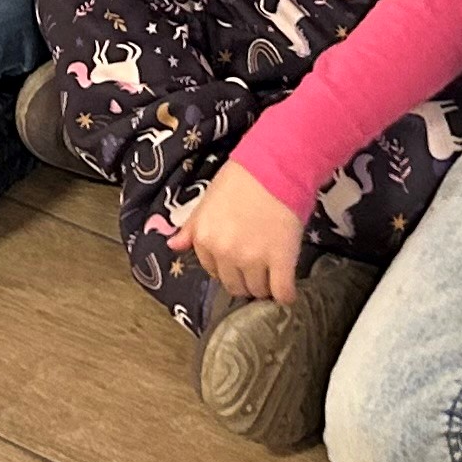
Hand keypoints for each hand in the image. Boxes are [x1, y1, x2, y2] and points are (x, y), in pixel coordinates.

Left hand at [165, 161, 307, 307]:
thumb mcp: (208, 200)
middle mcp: (225, 253)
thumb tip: (173, 246)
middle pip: (235, 286)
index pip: (213, 271)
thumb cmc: (241, 179)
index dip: (227, 266)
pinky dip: (286, 295)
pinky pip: (282, 293)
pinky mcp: (281, 260)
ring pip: (258, 291)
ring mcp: (253, 259)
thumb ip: (191, 227)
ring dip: (265, 286)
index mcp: (204, 238)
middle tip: (257, 266)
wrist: (276, 166)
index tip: (239, 258)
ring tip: (273, 272)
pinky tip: (288, 290)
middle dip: (245, 280)